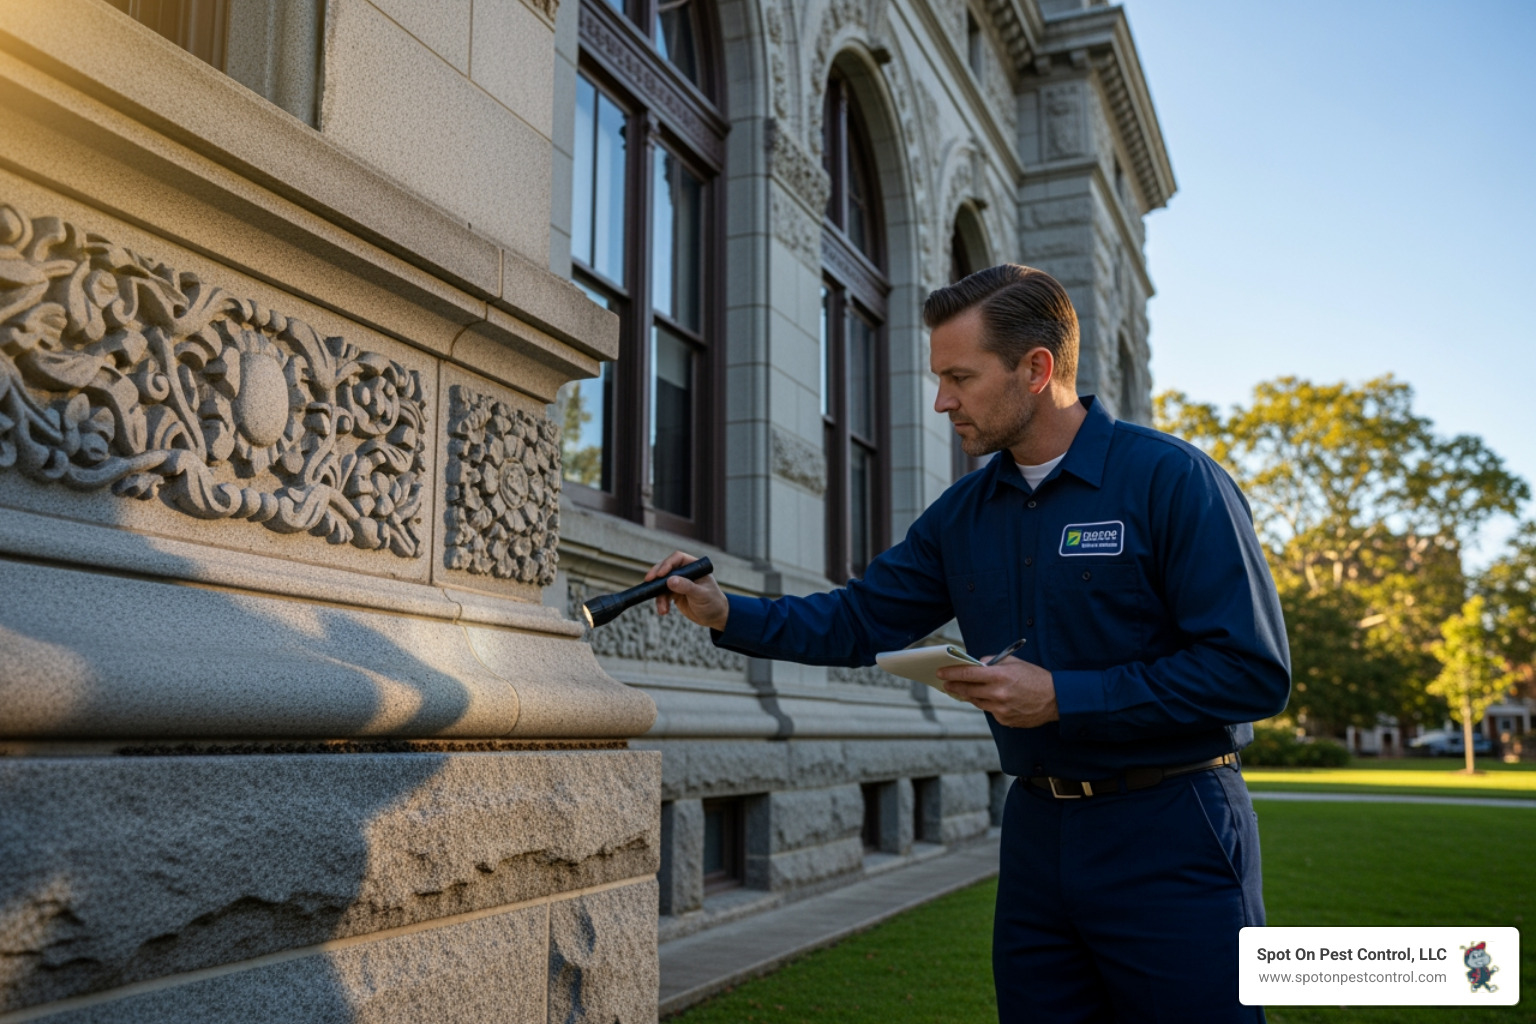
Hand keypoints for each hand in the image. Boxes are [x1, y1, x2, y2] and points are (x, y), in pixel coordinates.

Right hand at [644, 550, 729, 630]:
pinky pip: (662, 595)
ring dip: (658, 595)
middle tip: (648, 581)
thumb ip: (686, 587)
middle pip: (666, 568)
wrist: (714, 617)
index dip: (667, 564)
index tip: (660, 574)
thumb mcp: (701, 594)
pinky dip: (661, 603)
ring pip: (661, 583)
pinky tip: (663, 611)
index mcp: (694, 566)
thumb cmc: (713, 602)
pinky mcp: (674, 593)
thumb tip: (670, 580)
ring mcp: (678, 582)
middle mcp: (685, 572)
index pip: (678, 558)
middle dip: (656, 575)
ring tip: (662, 608)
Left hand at [936, 656, 1058, 728]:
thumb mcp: (1014, 662)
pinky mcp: (1004, 720)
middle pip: (968, 690)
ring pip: (976, 702)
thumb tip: (976, 663)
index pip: (968, 673)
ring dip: (968, 695)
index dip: (952, 673)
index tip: (941, 673)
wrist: (1055, 699)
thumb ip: (993, 662)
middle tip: (946, 683)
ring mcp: (1001, 709)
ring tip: (961, 690)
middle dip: (954, 685)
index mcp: (1000, 676)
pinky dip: (987, 704)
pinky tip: (989, 698)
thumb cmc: (1035, 678)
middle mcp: (998, 694)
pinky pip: (990, 710)